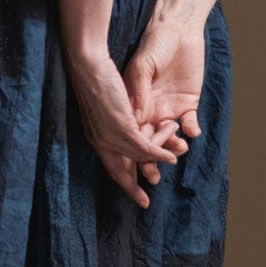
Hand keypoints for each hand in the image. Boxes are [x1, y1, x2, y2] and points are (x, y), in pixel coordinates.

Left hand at [67, 48, 187, 209]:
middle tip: (146, 203)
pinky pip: (145, 147)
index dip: (124, 182)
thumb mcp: (107, 105)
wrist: (88, 63)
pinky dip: (160, 152)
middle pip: (119, 172)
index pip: (111, 167)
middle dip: (133, 188)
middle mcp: (101, 141)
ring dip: (159, 158)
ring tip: (177, 154)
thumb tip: (129, 125)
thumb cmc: (96, 78)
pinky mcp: (122, 126)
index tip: (136, 196)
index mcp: (96, 137)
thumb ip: (117, 120)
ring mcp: (111, 135)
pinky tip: (171, 154)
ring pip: (139, 156)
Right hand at [121, 15, 205, 192]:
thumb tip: (135, 120)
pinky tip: (192, 131)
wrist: (177, 27)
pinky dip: (191, 129)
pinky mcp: (188, 101)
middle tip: (154, 178)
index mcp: (133, 102)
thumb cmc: (154, 44)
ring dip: (172, 145)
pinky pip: (190, 122)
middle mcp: (149, 108)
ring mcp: (168, 106)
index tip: (135, 167)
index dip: (132, 150)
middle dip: (150, 160)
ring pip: (169, 136)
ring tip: (179, 149)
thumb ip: (139, 91)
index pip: (131, 132)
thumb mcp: (142, 66)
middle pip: (148, 141)